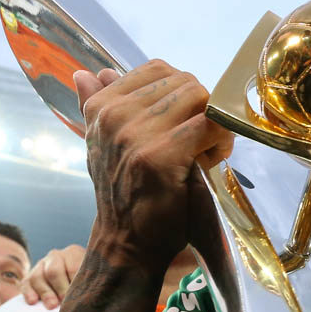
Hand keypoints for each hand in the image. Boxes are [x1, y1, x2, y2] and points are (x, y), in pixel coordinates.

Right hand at [21, 244, 85, 307]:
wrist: (73, 280)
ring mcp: (40, 265)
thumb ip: (91, 281)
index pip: (73, 267)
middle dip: (60, 288)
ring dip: (45, 293)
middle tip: (64, 300)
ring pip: (38, 277)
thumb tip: (90, 295)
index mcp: (73, 253)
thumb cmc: (87, 280)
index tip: (79, 296)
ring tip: (52, 305)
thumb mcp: (92, 276)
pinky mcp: (29, 278)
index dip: (75, 283)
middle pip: (54, 271)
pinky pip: (26, 284)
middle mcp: (56, 256)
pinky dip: (28, 293)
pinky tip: (33, 301)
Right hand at [74, 60, 232, 268]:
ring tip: (207, 151)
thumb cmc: (124, 194)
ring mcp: (137, 133)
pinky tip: (214, 159)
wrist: (127, 241)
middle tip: (202, 141)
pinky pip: (210, 124)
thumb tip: (88, 72)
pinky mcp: (163, 154)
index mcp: (101, 106)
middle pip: (185, 82)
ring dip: (215, 124)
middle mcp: (115, 114)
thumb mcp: (103, 145)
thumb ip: (97, 106)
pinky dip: (222, 139)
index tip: (184, 123)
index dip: (182, 93)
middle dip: (203, 108)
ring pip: (200, 99)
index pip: (158, 69)